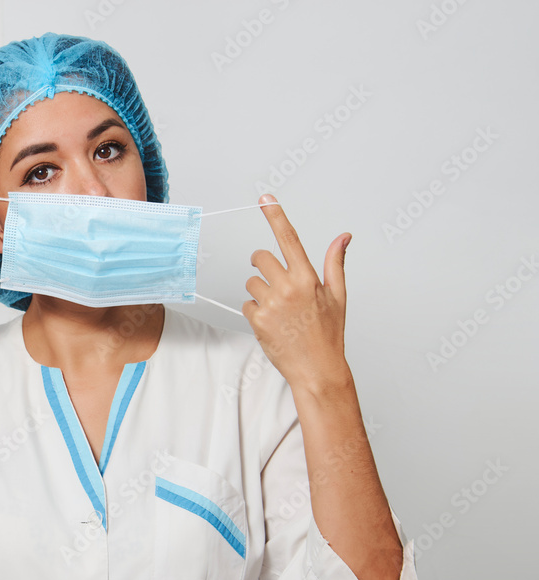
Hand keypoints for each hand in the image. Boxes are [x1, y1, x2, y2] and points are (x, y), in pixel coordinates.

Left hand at [242, 194, 351, 389]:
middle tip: (273, 280)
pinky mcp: (257, 320)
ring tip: (280, 311)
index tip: (265, 199)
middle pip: (259, 258)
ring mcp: (271, 304)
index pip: (289, 238)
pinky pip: (246, 305)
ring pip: (251, 282)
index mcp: (308, 278)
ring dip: (261, 293)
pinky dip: (256, 313)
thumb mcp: (338, 296)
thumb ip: (334, 263)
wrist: (317, 369)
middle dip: (262, 265)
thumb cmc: (328, 333)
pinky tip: (273, 324)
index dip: (276, 216)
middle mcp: (288, 287)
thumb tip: (343, 237)